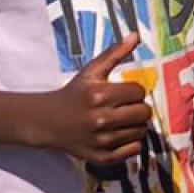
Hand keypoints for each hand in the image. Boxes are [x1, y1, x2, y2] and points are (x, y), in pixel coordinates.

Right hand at [37, 37, 153, 163]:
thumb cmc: (74, 93)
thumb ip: (115, 53)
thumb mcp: (91, 71)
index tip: (121, 93)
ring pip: (141, 131)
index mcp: (99, 95)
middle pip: (144, 113)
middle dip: (137, 108)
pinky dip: (130, 142)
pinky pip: (134, 149)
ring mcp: (101, 140)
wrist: (49, 122)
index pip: (139, 92)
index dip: (133, 91)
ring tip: (119, 120)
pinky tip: (117, 134)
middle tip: (124, 107)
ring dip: (134, 125)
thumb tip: (136, 35)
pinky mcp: (101, 157)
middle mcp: (100, 119)